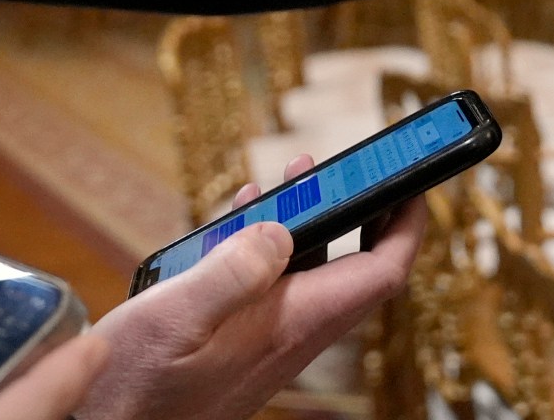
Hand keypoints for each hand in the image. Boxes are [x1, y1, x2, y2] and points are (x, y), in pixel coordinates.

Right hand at [78, 157, 426, 419]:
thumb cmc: (138, 388)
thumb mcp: (178, 318)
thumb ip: (231, 271)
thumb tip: (280, 229)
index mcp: (291, 322)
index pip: (381, 271)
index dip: (406, 223)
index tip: (415, 178)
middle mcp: (290, 331)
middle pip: (355, 265)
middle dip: (360, 208)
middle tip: (357, 165)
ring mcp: (268, 338)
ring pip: (311, 271)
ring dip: (309, 220)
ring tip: (294, 174)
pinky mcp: (241, 342)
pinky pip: (274, 284)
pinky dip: (266, 244)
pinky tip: (240, 221)